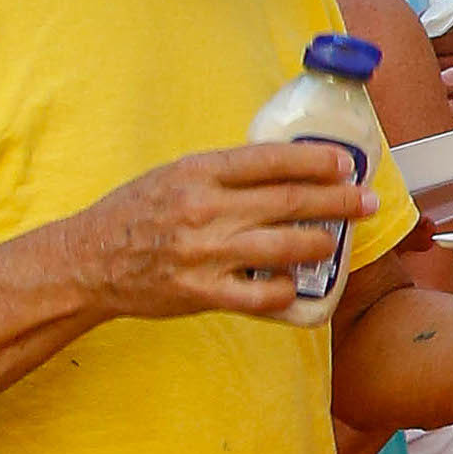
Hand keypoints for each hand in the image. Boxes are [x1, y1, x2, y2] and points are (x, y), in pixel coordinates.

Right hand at [65, 143, 371, 321]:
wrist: (86, 261)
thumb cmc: (134, 215)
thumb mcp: (172, 177)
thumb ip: (221, 176)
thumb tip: (280, 172)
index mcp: (198, 173)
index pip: (271, 159)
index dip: (316, 161)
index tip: (345, 164)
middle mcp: (205, 209)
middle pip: (291, 200)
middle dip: (338, 201)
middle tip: (366, 202)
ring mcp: (207, 253)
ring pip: (287, 246)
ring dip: (322, 244)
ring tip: (335, 242)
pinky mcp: (205, 292)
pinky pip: (264, 294)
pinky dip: (287, 288)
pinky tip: (293, 282)